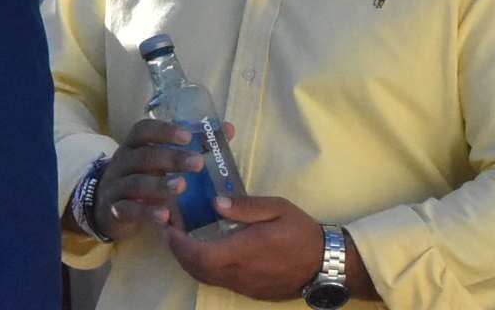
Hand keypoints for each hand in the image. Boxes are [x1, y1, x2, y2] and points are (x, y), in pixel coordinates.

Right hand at [93, 120, 201, 241]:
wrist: (105, 207)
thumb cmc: (142, 177)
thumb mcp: (159, 160)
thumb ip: (190, 146)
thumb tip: (227, 129)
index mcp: (134, 145)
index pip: (144, 130)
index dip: (164, 131)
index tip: (188, 136)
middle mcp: (123, 162)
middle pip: (145, 156)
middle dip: (172, 158)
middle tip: (198, 164)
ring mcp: (117, 186)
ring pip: (137, 182)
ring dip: (160, 184)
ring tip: (182, 187)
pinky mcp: (115, 210)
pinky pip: (130, 210)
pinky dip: (147, 212)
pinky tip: (165, 216)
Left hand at [164, 192, 330, 300]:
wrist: (325, 265)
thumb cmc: (302, 232)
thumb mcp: (278, 209)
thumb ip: (246, 206)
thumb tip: (215, 203)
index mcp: (245, 251)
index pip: (200, 254)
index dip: (179, 244)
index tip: (169, 227)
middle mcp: (240, 273)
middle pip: (197, 269)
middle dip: (178, 252)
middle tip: (170, 232)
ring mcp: (245, 285)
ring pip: (207, 278)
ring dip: (190, 261)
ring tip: (183, 241)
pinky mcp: (250, 291)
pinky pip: (220, 281)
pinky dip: (205, 269)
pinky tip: (206, 253)